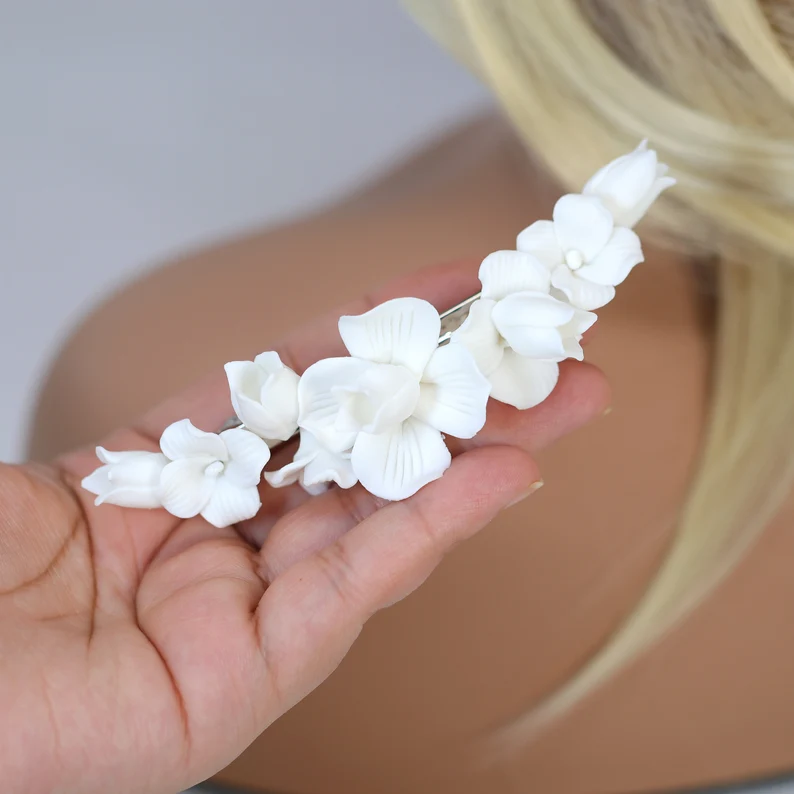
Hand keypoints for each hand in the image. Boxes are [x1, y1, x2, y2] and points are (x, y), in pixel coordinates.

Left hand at [0, 262, 608, 793]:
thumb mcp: (108, 461)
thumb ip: (199, 421)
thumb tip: (282, 372)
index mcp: (196, 484)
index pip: (311, 398)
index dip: (384, 339)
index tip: (457, 288)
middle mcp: (235, 546)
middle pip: (368, 461)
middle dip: (463, 400)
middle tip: (553, 351)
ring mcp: (246, 615)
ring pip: (382, 523)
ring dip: (477, 457)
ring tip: (563, 400)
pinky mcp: (245, 684)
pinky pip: (351, 591)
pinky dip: (431, 529)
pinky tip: (502, 476)